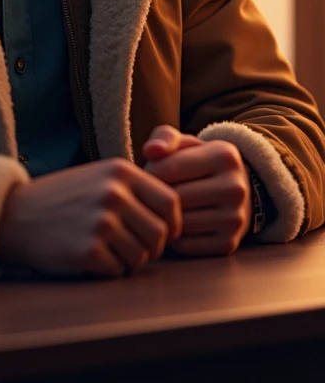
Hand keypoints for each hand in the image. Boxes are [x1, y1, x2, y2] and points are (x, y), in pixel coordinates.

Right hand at [0, 158, 181, 277]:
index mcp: (121, 171)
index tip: (163, 234)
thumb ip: (135, 188)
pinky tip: (88, 257)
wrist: (16, 215)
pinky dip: (108, 270)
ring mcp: (101, 222)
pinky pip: (118, 271)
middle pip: (160, 234)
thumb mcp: (100, 176)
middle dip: (150, 247)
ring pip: (142, 257)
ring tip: (105, 249)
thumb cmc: (63, 198)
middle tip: (129, 246)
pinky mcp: (88, 251)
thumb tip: (176, 215)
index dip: (172, 224)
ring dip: (128, 260)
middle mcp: (114, 193)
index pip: (170, 202)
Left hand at [143, 125, 251, 256]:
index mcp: (225, 156)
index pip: (171, 167)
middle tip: (149, 193)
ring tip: (159, 207)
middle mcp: (236, 188)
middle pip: (176, 198)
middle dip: (155, 195)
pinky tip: (172, 224)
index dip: (150, 172)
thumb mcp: (183, 143)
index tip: (146, 174)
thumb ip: (164, 137)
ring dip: (162, 217)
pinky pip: (185, 245)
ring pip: (180, 223)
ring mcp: (235, 219)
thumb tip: (150, 151)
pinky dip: (172, 237)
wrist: (230, 190)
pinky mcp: (229, 243)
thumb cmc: (196, 162)